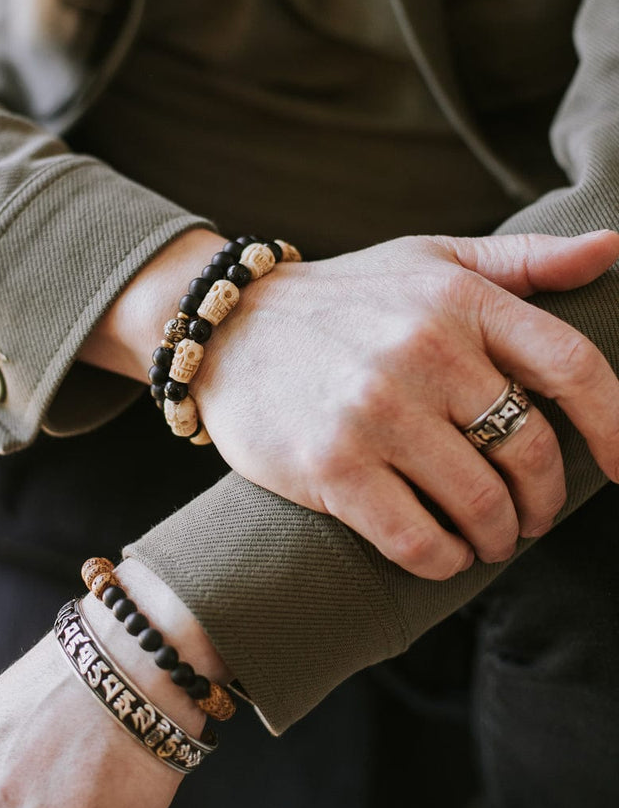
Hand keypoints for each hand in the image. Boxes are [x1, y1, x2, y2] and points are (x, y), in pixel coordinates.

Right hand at [191, 230, 618, 578]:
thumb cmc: (342, 299)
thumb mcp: (429, 260)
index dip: (617, 426)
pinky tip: (441, 550)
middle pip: (532, 451)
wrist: (228, 328)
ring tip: (486, 536)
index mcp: (458, 298)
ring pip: (482, 506)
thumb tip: (612, 247)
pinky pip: (420, 541)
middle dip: (544, 501)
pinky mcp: (333, 466)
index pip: (572, 365)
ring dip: (496, 537)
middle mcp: (423, 349)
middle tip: (529, 515)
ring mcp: (377, 410)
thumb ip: (522, 260)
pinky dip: (444, 560)